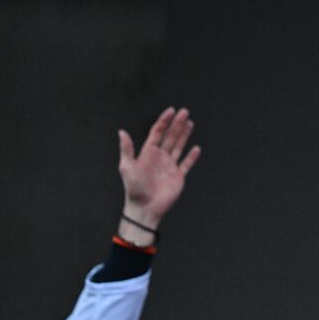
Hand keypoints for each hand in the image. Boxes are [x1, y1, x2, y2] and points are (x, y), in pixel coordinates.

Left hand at [117, 107, 200, 238]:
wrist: (145, 208)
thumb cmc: (134, 189)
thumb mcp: (127, 167)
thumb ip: (127, 149)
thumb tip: (121, 131)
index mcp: (148, 153)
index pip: (157, 132)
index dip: (164, 121)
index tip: (171, 111)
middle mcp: (160, 157)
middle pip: (170, 136)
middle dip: (177, 124)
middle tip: (185, 111)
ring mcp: (170, 166)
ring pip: (179, 146)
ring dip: (184, 135)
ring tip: (190, 122)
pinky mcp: (178, 176)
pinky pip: (186, 164)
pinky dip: (192, 157)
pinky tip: (196, 149)